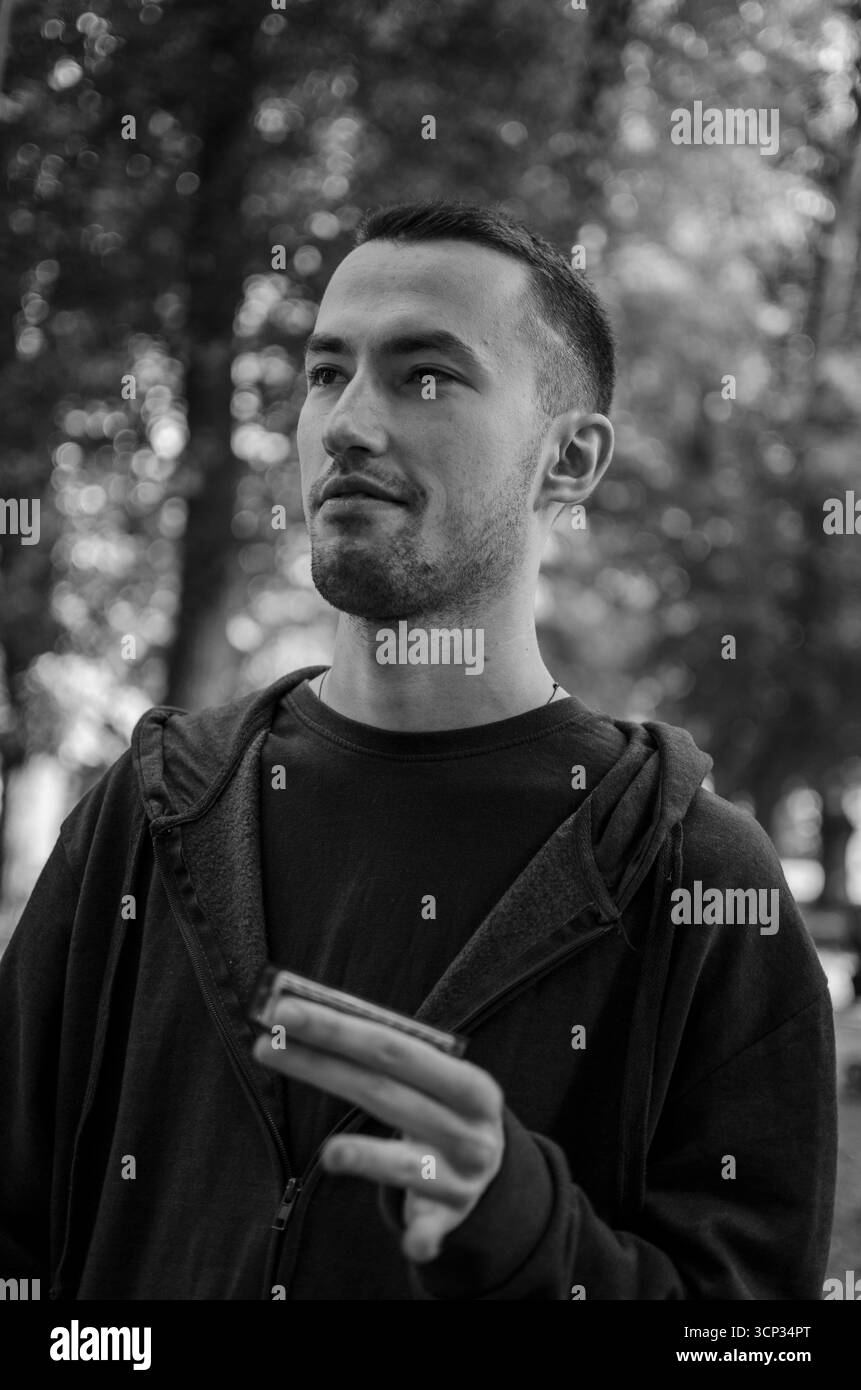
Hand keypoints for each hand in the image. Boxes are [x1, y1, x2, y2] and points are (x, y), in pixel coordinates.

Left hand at [253, 998, 504, 1262]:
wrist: (490, 1170)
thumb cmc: (441, 1108)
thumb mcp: (433, 1080)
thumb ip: (382, 1055)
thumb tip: (304, 1018)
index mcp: (470, 1084)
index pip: (397, 1047)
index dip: (340, 1028)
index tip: (287, 1008)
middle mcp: (471, 1128)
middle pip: (386, 1093)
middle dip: (323, 1064)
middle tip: (267, 1042)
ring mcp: (463, 1176)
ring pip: (409, 1164)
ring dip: (372, 1158)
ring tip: (330, 1154)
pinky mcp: (450, 1218)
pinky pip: (433, 1227)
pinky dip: (425, 1235)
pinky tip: (412, 1242)